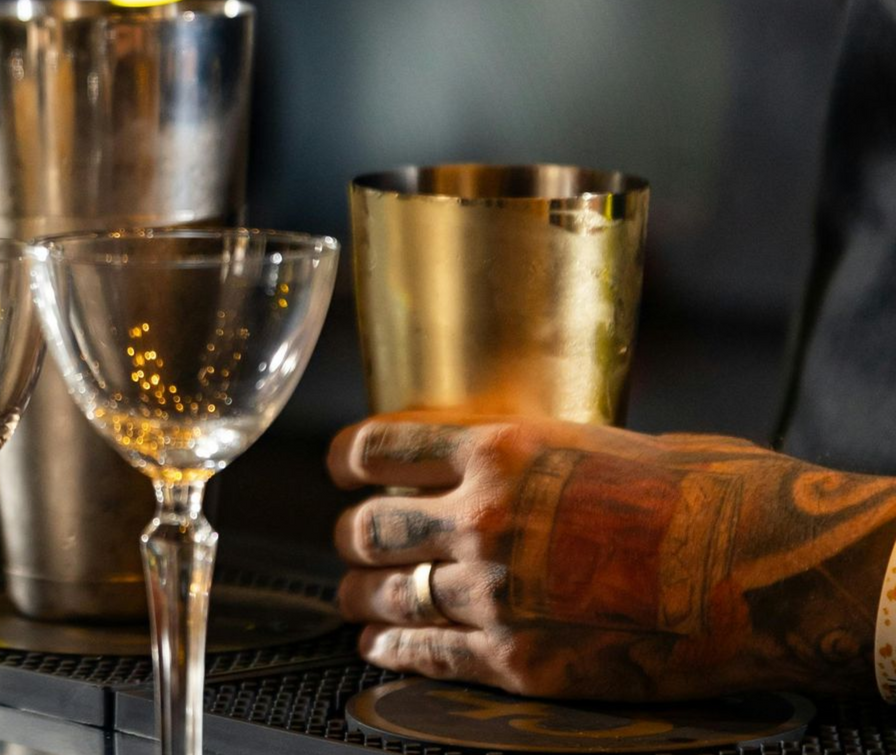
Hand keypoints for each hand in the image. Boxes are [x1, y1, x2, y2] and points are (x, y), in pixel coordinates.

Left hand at [327, 416, 895, 699]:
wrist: (759, 569)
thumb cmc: (702, 493)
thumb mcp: (596, 439)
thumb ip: (529, 458)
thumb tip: (493, 468)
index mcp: (496, 450)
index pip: (378, 449)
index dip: (348, 462)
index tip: (343, 469)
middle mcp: (479, 519)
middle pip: (368, 529)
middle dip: (353, 538)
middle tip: (354, 543)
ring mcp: (492, 595)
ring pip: (387, 595)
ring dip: (362, 597)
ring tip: (358, 599)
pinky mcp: (516, 662)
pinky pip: (425, 655)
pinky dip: (391, 651)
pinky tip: (379, 647)